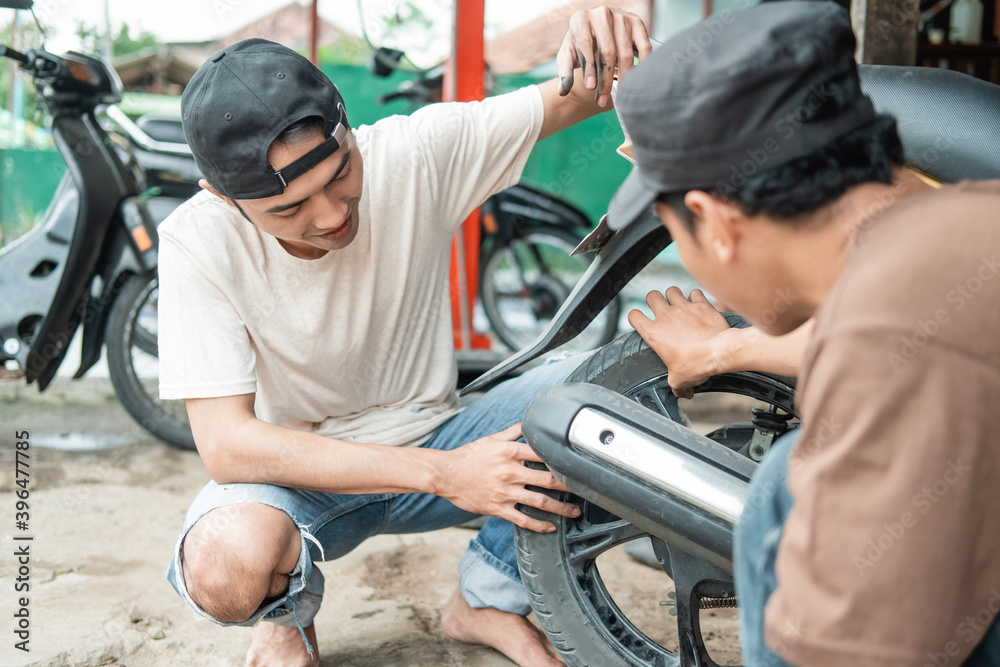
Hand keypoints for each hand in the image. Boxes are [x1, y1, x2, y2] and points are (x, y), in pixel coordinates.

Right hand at [440, 423, 580, 532]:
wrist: (446, 474)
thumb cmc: (469, 456)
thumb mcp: (491, 439)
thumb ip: (513, 432)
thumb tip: (529, 422)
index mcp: (510, 453)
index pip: (544, 455)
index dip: (563, 460)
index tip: (578, 465)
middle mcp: (511, 472)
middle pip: (548, 480)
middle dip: (570, 486)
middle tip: (586, 490)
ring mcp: (506, 492)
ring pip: (540, 502)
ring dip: (561, 508)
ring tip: (574, 512)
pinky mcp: (499, 508)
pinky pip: (523, 519)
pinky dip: (539, 525)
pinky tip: (550, 527)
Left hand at [556, 6, 651, 105]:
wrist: (597, 22)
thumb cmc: (580, 41)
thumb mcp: (568, 53)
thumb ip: (565, 71)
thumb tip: (562, 92)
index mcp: (581, 19)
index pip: (585, 44)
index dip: (589, 67)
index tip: (591, 88)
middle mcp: (602, 14)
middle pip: (607, 51)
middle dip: (605, 79)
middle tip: (602, 100)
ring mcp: (622, 17)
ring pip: (626, 52)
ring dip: (624, 78)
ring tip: (619, 95)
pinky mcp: (637, 22)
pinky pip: (644, 47)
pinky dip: (643, 65)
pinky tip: (636, 81)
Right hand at [628, 287, 737, 398]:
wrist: (719, 351)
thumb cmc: (697, 364)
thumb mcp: (680, 380)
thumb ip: (677, 386)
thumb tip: (683, 394)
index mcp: (654, 333)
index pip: (633, 316)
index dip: (636, 317)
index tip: (642, 321)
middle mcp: (665, 316)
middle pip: (651, 295)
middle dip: (655, 300)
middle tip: (661, 309)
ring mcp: (683, 307)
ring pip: (671, 290)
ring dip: (674, 296)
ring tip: (679, 305)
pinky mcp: (700, 303)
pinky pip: (694, 292)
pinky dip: (695, 297)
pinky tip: (698, 305)